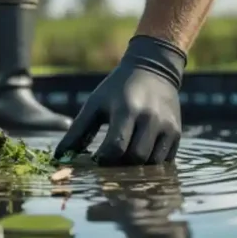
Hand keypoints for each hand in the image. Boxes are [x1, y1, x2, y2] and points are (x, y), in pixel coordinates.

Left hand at [54, 35, 185, 165]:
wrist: (154, 70)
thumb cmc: (118, 89)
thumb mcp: (96, 104)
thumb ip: (78, 130)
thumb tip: (60, 156)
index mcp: (127, 109)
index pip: (116, 146)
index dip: (103, 159)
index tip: (96, 159)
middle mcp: (151, 119)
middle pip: (135, 158)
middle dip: (120, 164)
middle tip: (110, 161)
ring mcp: (167, 127)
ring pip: (152, 163)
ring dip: (135, 167)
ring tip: (124, 158)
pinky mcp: (177, 134)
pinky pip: (164, 161)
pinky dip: (149, 164)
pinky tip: (138, 156)